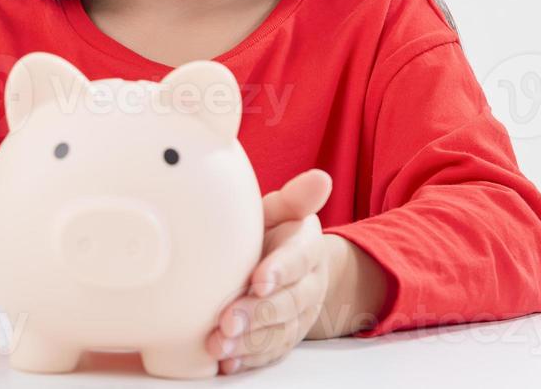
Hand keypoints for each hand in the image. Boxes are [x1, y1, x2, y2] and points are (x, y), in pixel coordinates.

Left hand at [207, 169, 332, 374]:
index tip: (258, 280)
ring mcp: (298, 316)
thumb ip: (295, 198)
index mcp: (308, 248)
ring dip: (249, 342)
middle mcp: (309, 286)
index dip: (280, 270)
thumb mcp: (281, 211)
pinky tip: (226, 361)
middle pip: (288, 303)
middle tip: (227, 321)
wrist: (283, 264)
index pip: (299, 259)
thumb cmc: (272, 232)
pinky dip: (248, 359)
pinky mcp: (283, 338)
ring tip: (219, 345)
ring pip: (278, 334)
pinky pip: (270, 354)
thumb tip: (321, 179)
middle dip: (258, 314)